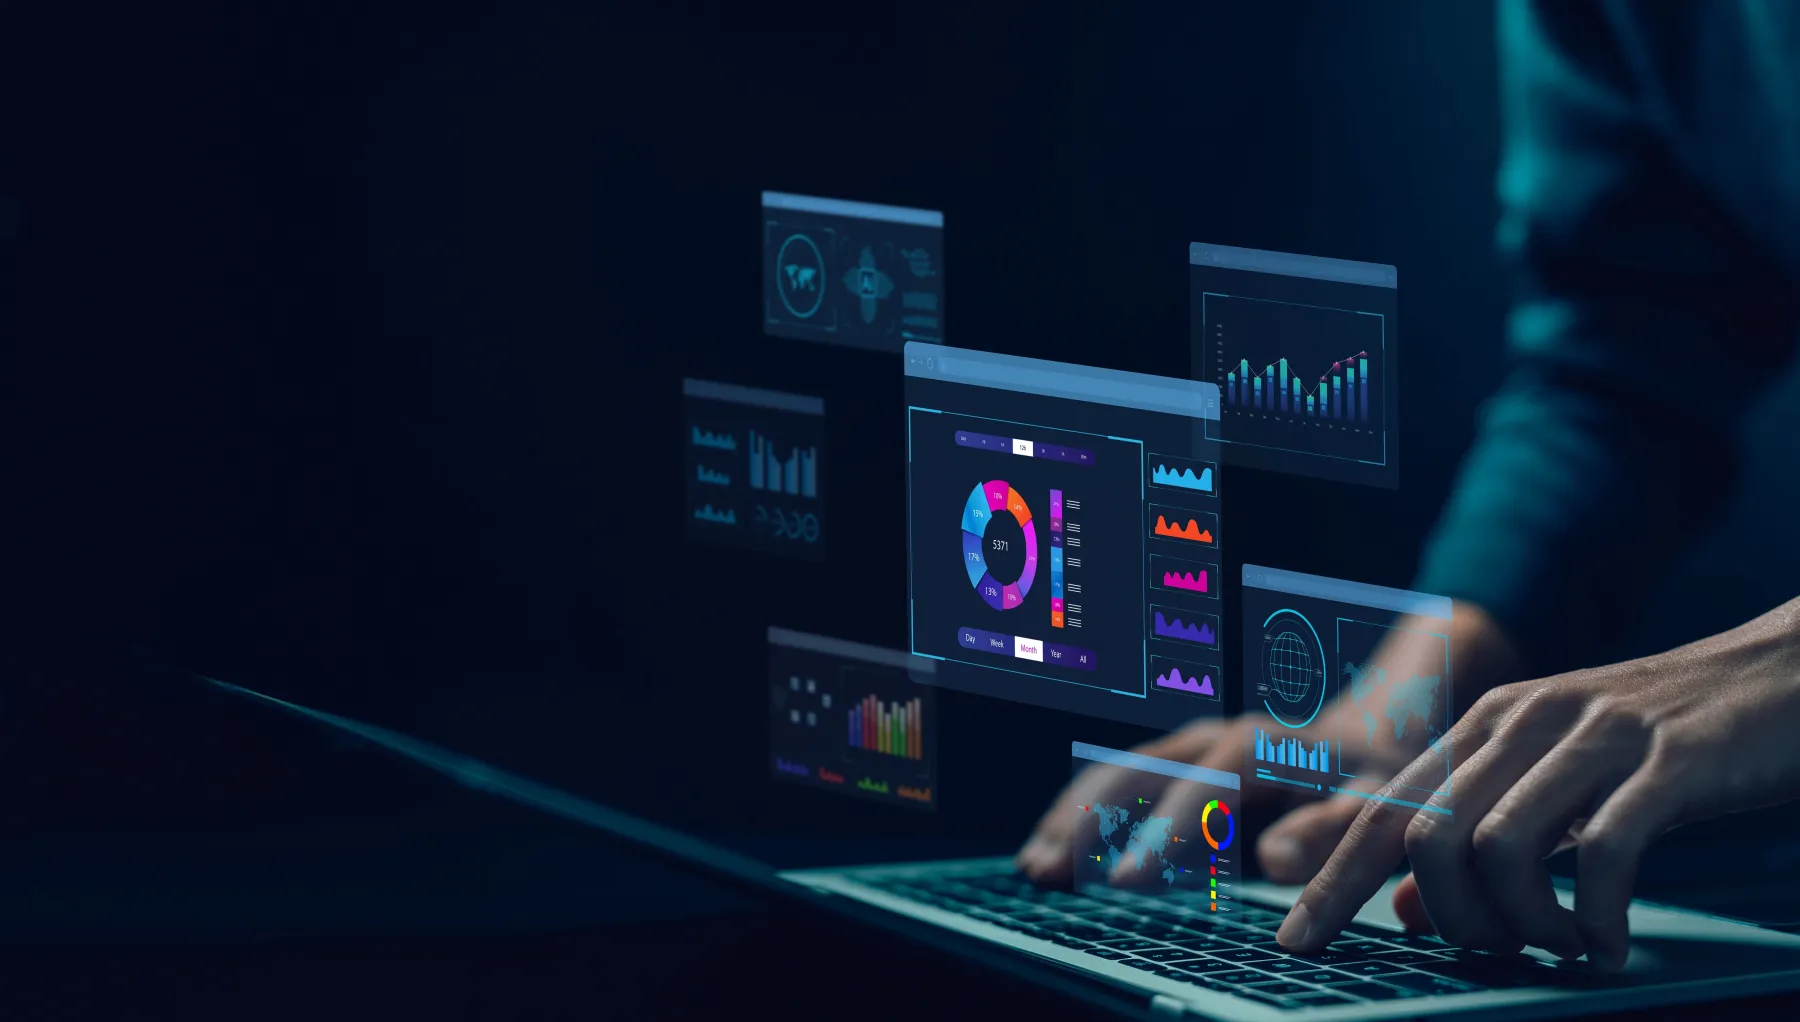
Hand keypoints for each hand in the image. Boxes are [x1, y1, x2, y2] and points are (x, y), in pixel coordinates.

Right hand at [1017, 605, 1519, 885]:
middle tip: (1051, 872)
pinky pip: (1120, 784)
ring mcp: (1192, 747)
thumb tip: (1272, 861)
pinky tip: (1048, 853)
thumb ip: (1331, 830)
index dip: (1166, 831)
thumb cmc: (1382, 778)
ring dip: (1074, 816)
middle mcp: (1218, 738)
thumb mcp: (1378, 802)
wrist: (1380, 730)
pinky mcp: (1180, 765)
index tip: (1128, 880)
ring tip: (1034, 868)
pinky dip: (1081, 815)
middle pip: (1142, 769)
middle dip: (1092, 820)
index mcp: (1267, 745)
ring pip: (1120, 772)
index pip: (1208, 784)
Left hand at [1276, 598, 1799, 970]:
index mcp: (1486, 726)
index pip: (1383, 811)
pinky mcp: (1669, 762)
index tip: (1292, 941)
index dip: (1330, 882)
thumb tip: (1406, 911)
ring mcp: (1595, 736)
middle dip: (1448, 919)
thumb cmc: (1660, 745)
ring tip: (1560, 946)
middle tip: (1500, 950)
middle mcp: (1526, 721)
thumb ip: (1478, 839)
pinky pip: (1606, 854)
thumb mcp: (1555, 785)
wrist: (1781, 676)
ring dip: (1521, 925)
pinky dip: (1596, 918)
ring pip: (1498, 848)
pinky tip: (1607, 943)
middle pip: (1425, 836)